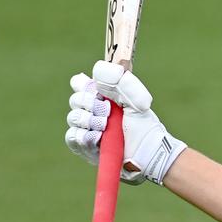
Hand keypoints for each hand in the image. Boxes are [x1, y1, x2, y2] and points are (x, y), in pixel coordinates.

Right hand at [64, 61, 186, 184]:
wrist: (149, 153)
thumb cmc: (144, 126)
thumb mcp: (137, 100)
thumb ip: (120, 82)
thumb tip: (97, 68)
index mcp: (103, 97)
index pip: (80, 83)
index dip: (85, 85)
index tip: (99, 92)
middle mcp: (92, 111)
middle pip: (75, 99)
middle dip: (90, 104)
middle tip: (108, 111)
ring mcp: (88, 129)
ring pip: (73, 118)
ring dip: (89, 120)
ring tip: (106, 126)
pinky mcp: (85, 147)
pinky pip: (72, 137)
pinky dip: (84, 136)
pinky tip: (98, 137)